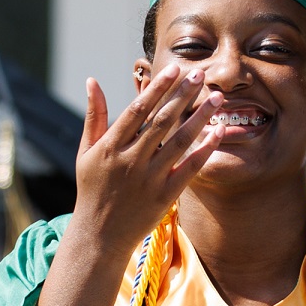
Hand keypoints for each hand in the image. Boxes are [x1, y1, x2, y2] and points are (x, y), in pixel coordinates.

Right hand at [66, 66, 223, 266]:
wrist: (99, 235)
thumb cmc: (92, 189)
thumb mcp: (86, 152)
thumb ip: (94, 116)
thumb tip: (92, 81)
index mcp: (110, 147)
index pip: (138, 110)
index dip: (157, 88)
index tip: (174, 69)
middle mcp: (130, 161)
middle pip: (162, 122)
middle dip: (182, 96)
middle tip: (200, 74)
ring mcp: (149, 179)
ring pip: (179, 142)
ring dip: (200, 118)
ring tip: (217, 98)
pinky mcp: (164, 196)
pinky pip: (189, 169)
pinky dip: (204, 150)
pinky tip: (219, 132)